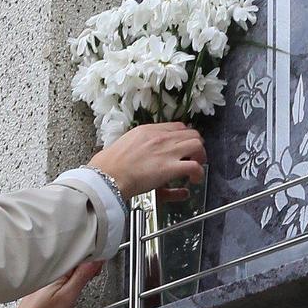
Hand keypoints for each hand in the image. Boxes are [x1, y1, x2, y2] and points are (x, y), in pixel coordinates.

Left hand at [11, 259, 102, 307]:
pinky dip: (68, 276)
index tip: (101, 261)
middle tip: (95, 272)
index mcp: (55, 269)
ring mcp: (44, 277)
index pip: (77, 252)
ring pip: (66, 266)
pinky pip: (59, 274)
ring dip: (78, 269)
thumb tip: (95, 260)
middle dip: (86, 261)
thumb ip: (82, 277)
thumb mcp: (67, 297)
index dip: (92, 254)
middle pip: (71, 257)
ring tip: (87, 277)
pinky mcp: (42, 285)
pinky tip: (71, 284)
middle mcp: (48, 269)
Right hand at [90, 121, 205, 199]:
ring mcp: (166, 151)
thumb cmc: (109, 167)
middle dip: (196, 146)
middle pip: (191, 133)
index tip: (184, 146)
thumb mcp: (123, 145)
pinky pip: (195, 166)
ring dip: (200, 157)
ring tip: (195, 168)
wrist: (106, 176)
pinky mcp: (170, 168)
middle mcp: (160, 138)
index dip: (184, 137)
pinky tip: (194, 180)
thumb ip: (135, 146)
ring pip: (197, 145)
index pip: (177, 127)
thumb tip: (137, 154)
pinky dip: (199, 173)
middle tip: (194, 157)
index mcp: (147, 130)